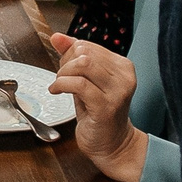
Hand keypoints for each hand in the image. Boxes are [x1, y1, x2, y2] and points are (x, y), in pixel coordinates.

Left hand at [48, 34, 145, 181]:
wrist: (111, 144)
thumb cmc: (97, 112)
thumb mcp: (85, 79)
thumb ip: (72, 56)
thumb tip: (57, 37)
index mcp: (122, 66)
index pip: (88, 45)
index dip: (69, 55)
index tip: (65, 69)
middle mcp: (124, 76)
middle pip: (84, 52)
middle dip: (65, 63)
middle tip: (61, 78)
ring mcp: (118, 92)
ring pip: (83, 64)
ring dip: (63, 73)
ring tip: (60, 84)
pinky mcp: (106, 106)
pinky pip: (78, 84)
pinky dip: (61, 84)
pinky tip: (56, 91)